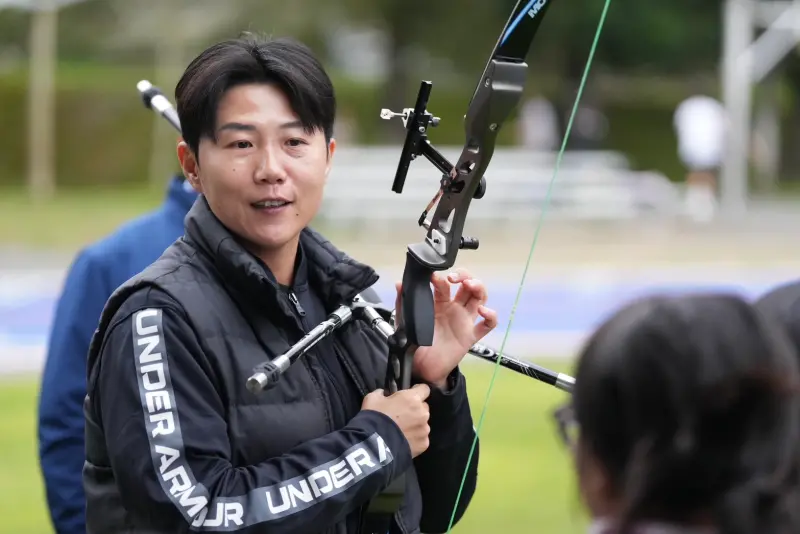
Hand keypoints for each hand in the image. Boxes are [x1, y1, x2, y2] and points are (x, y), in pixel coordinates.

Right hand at [362, 383, 430, 457]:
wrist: (375, 445)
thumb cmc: (375, 418)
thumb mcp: (373, 398)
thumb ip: (382, 393)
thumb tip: (384, 393)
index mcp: (413, 399)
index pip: (424, 389)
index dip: (417, 391)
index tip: (410, 395)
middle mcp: (423, 413)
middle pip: (424, 407)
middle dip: (415, 409)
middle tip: (402, 415)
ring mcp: (424, 429)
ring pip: (423, 423)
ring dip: (416, 424)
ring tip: (402, 430)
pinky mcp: (424, 444)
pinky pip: (421, 437)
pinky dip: (415, 438)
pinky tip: (404, 440)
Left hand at [395, 268, 497, 387]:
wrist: (420, 369)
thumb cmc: (415, 343)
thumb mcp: (405, 321)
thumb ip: (403, 303)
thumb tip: (399, 283)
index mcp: (439, 303)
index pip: (445, 285)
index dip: (442, 278)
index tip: (434, 276)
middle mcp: (454, 309)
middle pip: (467, 286)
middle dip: (464, 276)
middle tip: (455, 278)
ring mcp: (464, 321)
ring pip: (479, 298)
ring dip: (479, 287)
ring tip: (470, 285)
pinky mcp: (471, 336)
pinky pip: (487, 325)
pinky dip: (491, 316)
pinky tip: (483, 311)